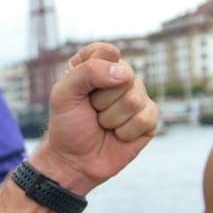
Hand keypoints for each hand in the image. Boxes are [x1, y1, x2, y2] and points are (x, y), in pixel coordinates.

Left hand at [32, 42, 160, 195]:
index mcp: (97, 65)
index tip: (80, 90)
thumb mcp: (63, 95)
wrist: (74, 161)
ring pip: (134, 100)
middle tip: (91, 112)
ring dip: (111, 119)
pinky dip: (125, 132)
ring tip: (103, 124)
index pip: (107, 52)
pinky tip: (117, 135)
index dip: (93, 72)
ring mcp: (138, 97)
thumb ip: (87, 72)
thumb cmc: (67, 125)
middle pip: (125, 76)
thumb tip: (123, 74)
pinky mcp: (149, 118)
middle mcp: (121, 77)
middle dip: (101, 101)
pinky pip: (145, 119)